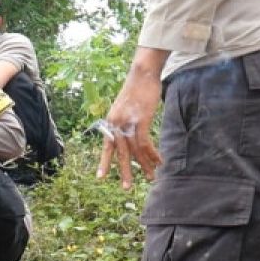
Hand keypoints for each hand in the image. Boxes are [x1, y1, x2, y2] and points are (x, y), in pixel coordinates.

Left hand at [97, 47, 165, 188]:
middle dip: (124, 171)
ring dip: (144, 166)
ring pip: (135, 151)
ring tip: (150, 178)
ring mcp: (128, 123)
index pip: (107, 145)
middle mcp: (116, 124)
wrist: (142, 73)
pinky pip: (145, 143)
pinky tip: (159, 161)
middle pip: (121, 153)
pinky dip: (152, 154)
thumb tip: (127, 131)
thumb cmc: (136, 89)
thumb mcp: (125, 106)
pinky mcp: (141, 121)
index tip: (100, 177)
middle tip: (126, 187)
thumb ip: (123, 120)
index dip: (104, 162)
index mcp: (111, 121)